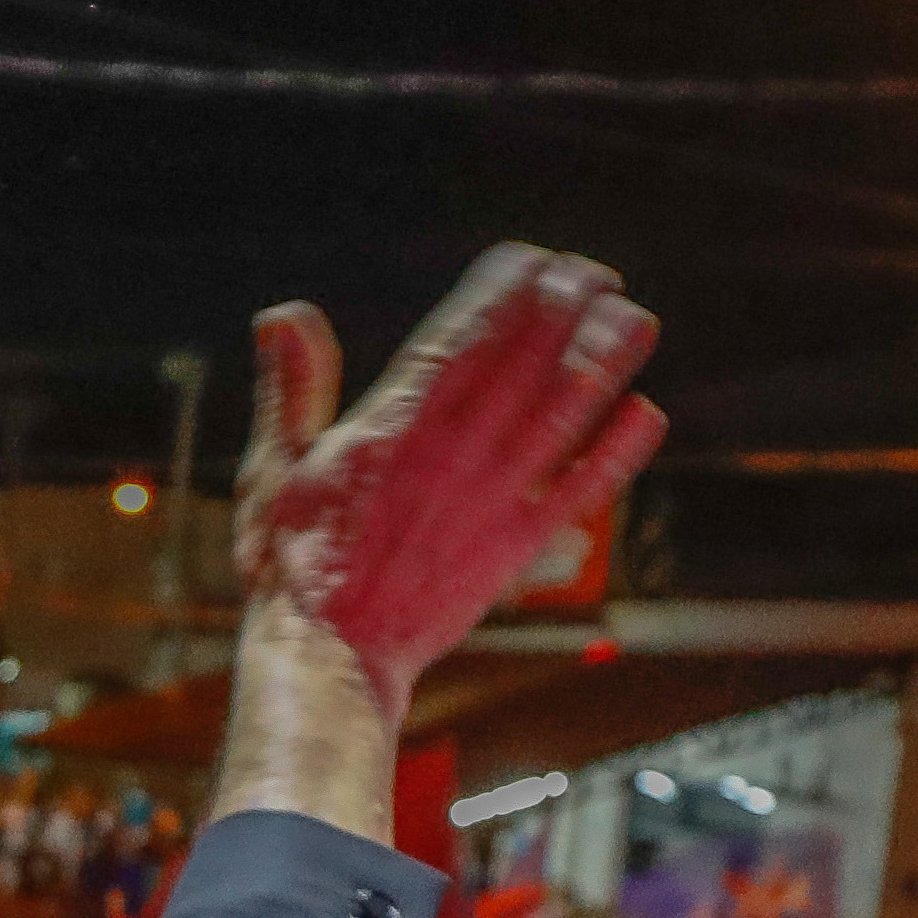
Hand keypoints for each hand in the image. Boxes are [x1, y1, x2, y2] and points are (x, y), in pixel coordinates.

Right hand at [230, 245, 665, 717]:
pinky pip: (581, 490)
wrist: (329, 658)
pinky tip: (644, 413)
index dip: (506, 291)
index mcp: (394, 427)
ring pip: (564, 414)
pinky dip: (618, 450)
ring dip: (605, 361)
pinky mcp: (516, 547)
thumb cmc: (291, 566)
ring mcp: (492, 500)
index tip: (535, 258)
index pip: (463, 338)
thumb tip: (284, 313)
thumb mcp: (274, 467)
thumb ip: (291, 388)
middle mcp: (455, 453)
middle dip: (565, 310)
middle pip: (526, 362)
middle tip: (595, 273)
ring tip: (634, 318)